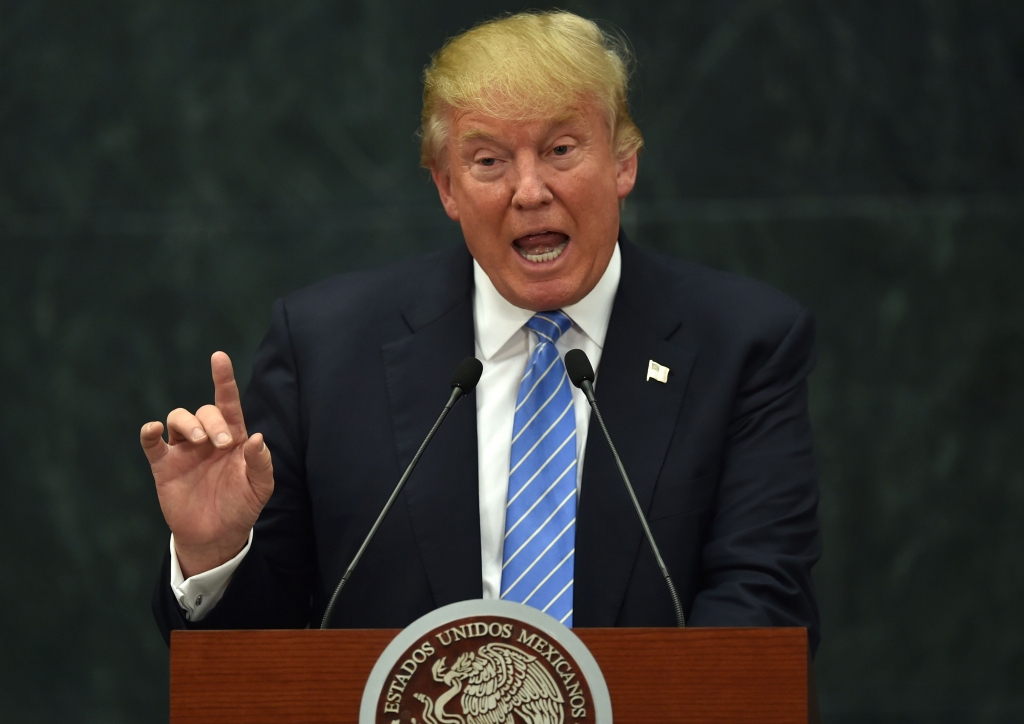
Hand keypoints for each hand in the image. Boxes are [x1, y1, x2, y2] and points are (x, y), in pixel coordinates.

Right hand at [140, 352, 273, 576]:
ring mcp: (184, 450)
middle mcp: (207, 438)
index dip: (223, 379)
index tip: (219, 357)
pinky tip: (153, 430)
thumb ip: (261, 462)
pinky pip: (153, 444)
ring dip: (188, 423)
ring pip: (178, 418)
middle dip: (213, 421)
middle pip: (205, 411)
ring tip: (198, 441)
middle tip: (221, 444)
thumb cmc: (242, 506)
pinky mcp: (164, 466)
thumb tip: (257, 437)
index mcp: (233, 438)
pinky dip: (150, 433)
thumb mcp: (260, 487)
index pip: (228, 402)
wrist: (217, 536)